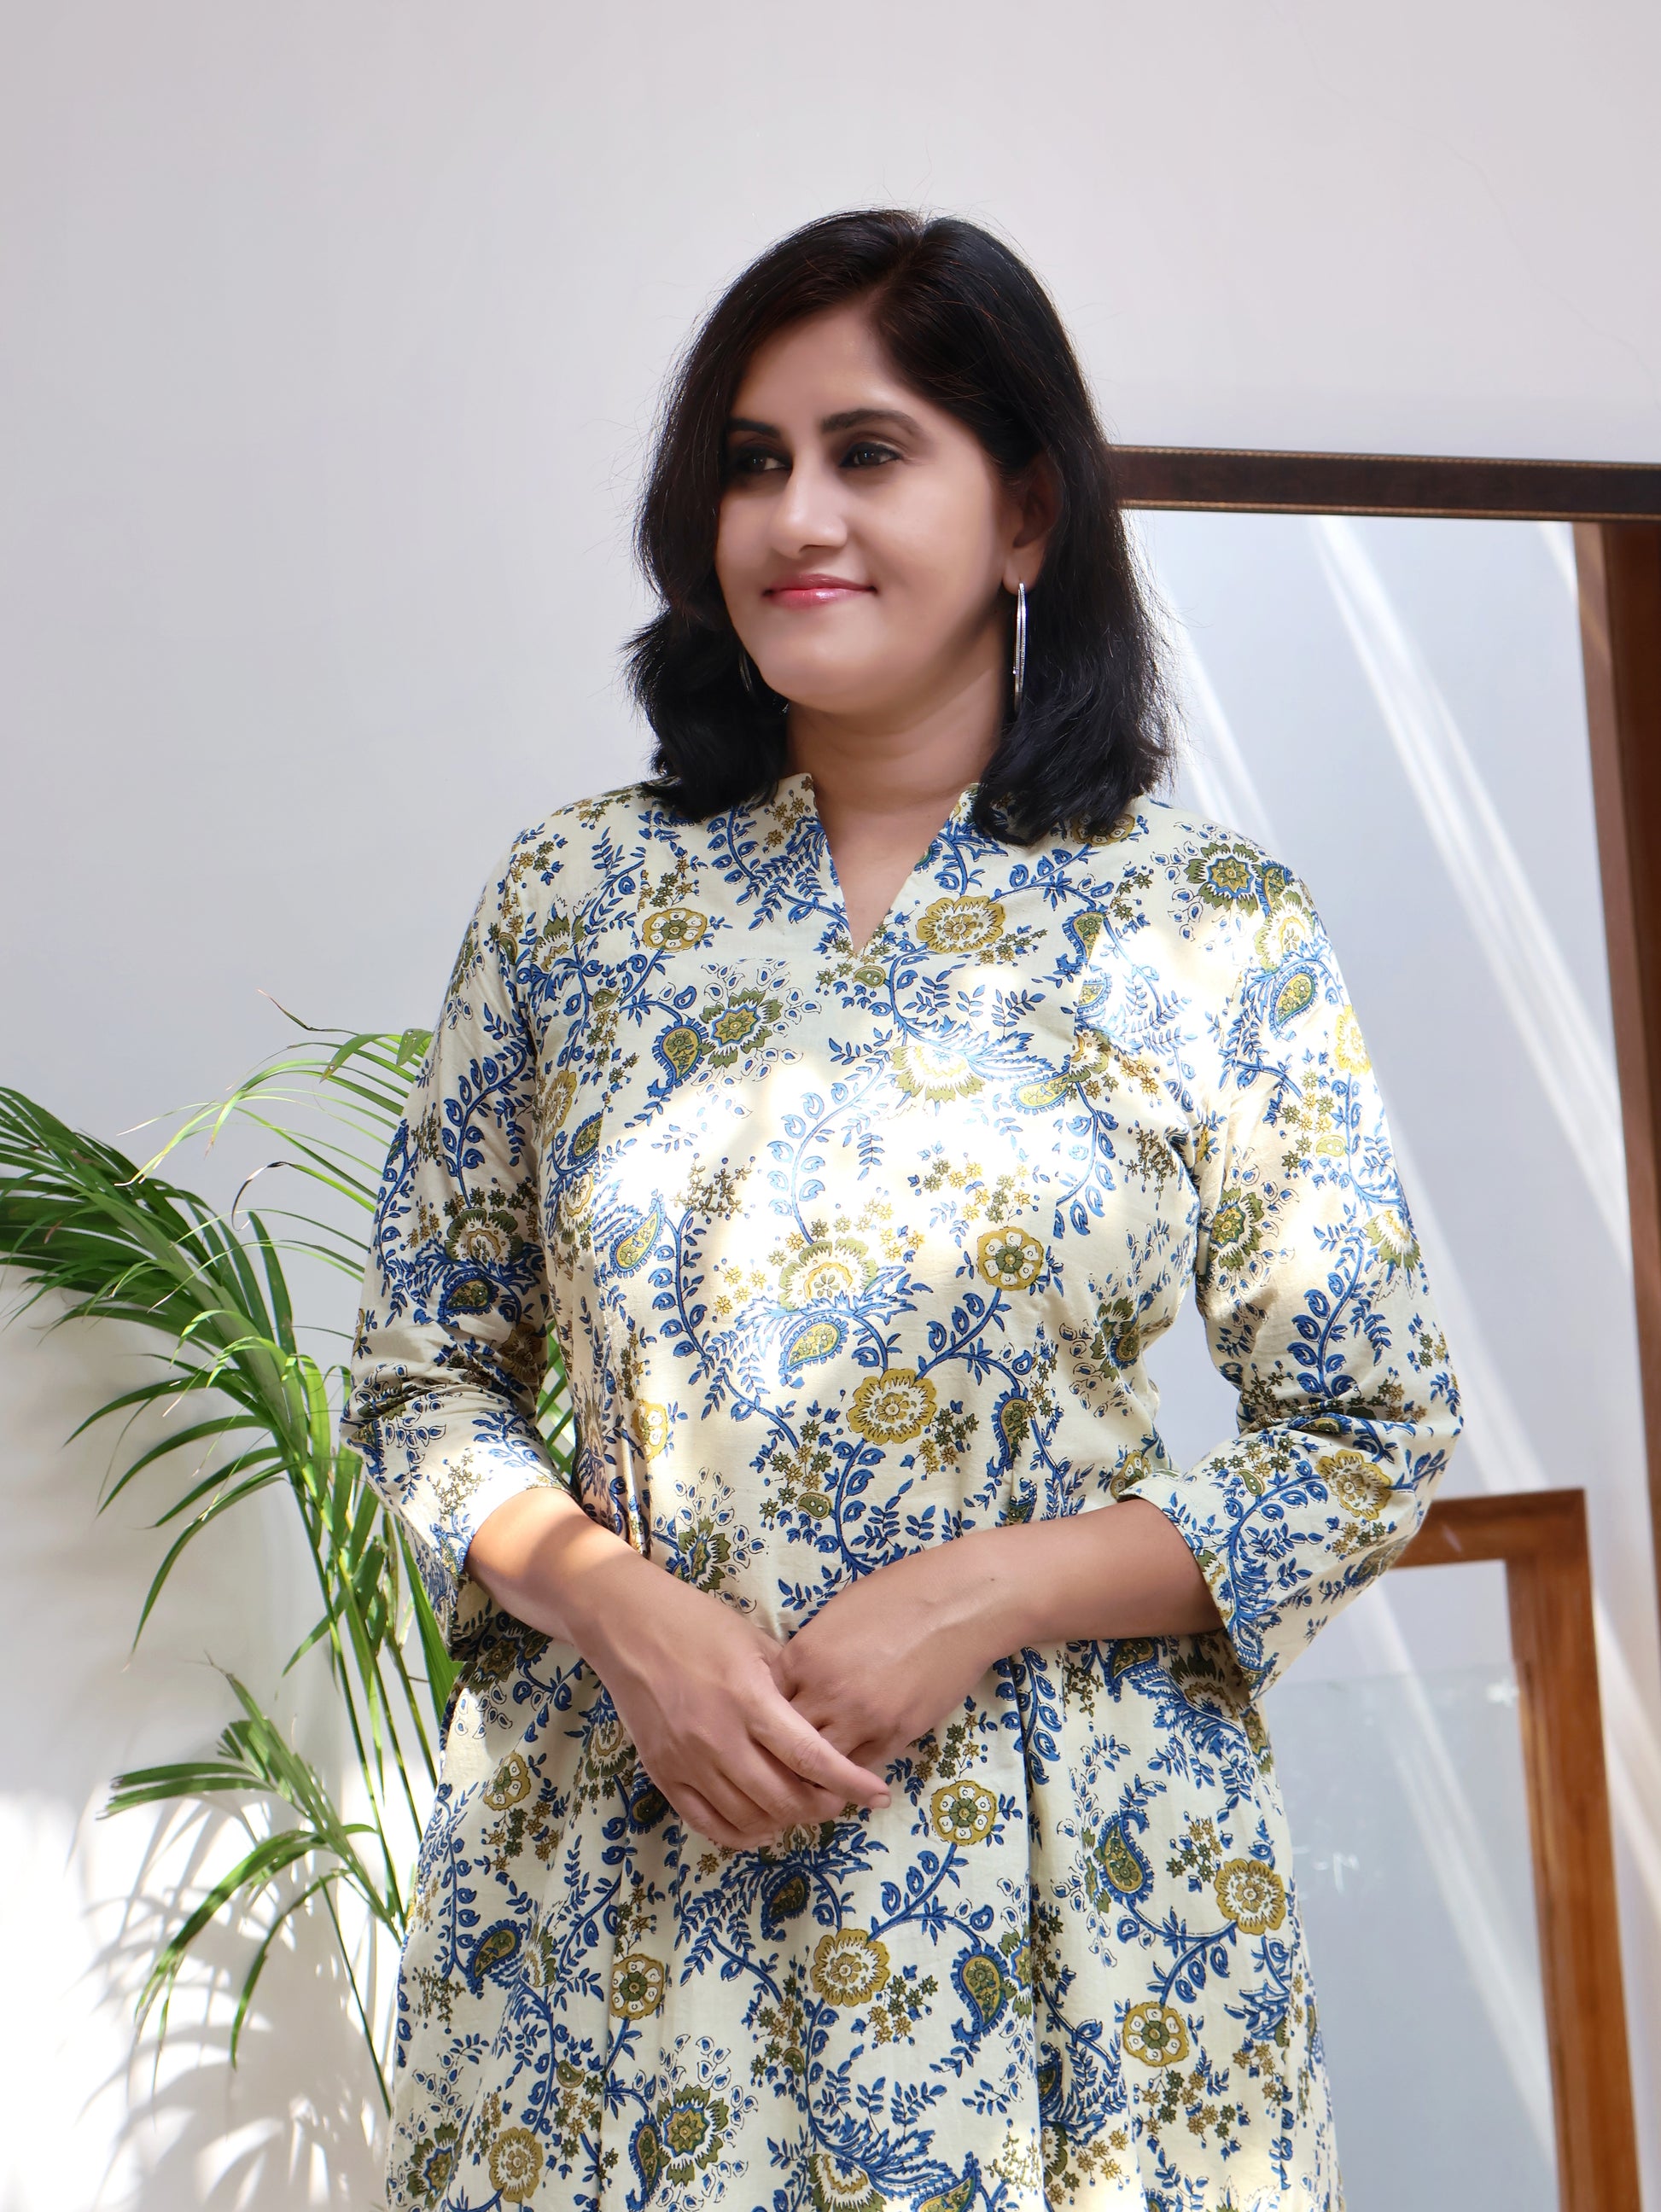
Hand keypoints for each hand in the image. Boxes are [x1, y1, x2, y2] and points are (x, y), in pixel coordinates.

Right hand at [465, 1485, 890, 1850]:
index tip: (878, 1794)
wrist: (626, 1625)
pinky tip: (761, 1825)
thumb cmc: (697, 1623)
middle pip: (783, 1797)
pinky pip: (707, 1823)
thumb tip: (827, 1717)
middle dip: (822, 1806)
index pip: (810, 1756)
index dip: (849, 1782)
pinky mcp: (663, 1773)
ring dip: (784, 1821)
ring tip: (803, 1808)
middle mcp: (718, 1737)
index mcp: (748, 1698)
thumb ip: (790, 1682)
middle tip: (839, 1798)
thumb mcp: (755, 1639)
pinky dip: (740, 1833)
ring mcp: (687, 1760)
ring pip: (748, 1818)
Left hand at [778, 1544, 1002, 1773]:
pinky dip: (850, 1773)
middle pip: (783, 1741)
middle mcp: (824, 1692)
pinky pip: (859, 1769)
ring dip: (815, 1771)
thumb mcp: (837, 1613)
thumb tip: (796, 1680)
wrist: (958, 1605)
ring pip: (819, 1766)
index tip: (771, 1720)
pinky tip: (847, 1774)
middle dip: (782, 1750)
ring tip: (813, 1776)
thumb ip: (810, 1652)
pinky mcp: (895, 1736)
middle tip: (786, 1756)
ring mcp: (860, 1719)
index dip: (765, 1714)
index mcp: (804, 1655)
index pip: (763, 1703)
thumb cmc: (898, 1594)